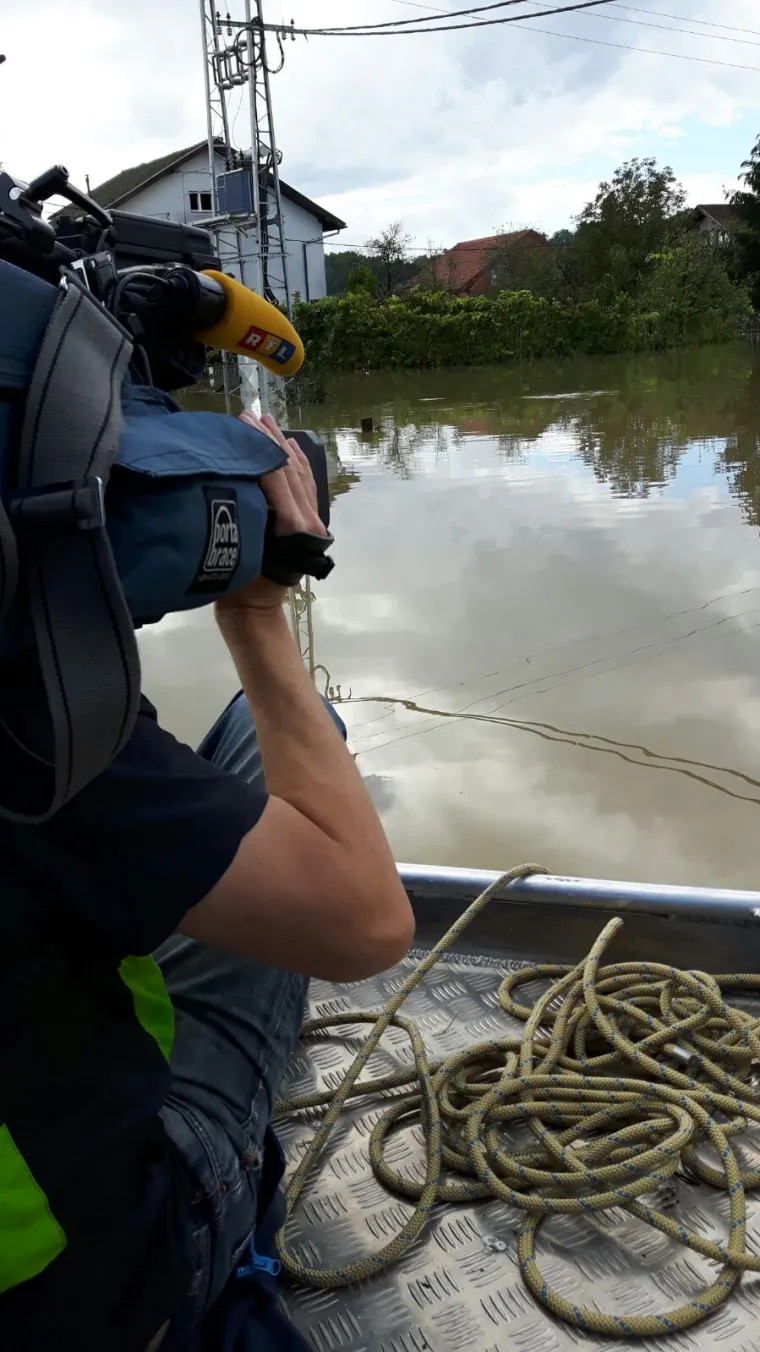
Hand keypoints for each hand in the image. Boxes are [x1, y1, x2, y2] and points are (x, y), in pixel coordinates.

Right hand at [215, 411, 326, 619]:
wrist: (253, 612)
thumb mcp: (237, 543)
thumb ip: (244, 508)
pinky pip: (306, 487)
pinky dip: (297, 464)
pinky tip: (288, 447)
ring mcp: (312, 523)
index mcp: (294, 525)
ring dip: (282, 447)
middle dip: (270, 441)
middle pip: (290, 471)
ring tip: (267, 423)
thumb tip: (237, 468)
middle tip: (251, 416)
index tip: (243, 423)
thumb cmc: (237, 583)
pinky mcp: (309, 525)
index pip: (277, 476)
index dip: (259, 448)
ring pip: (300, 476)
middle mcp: (309, 521)